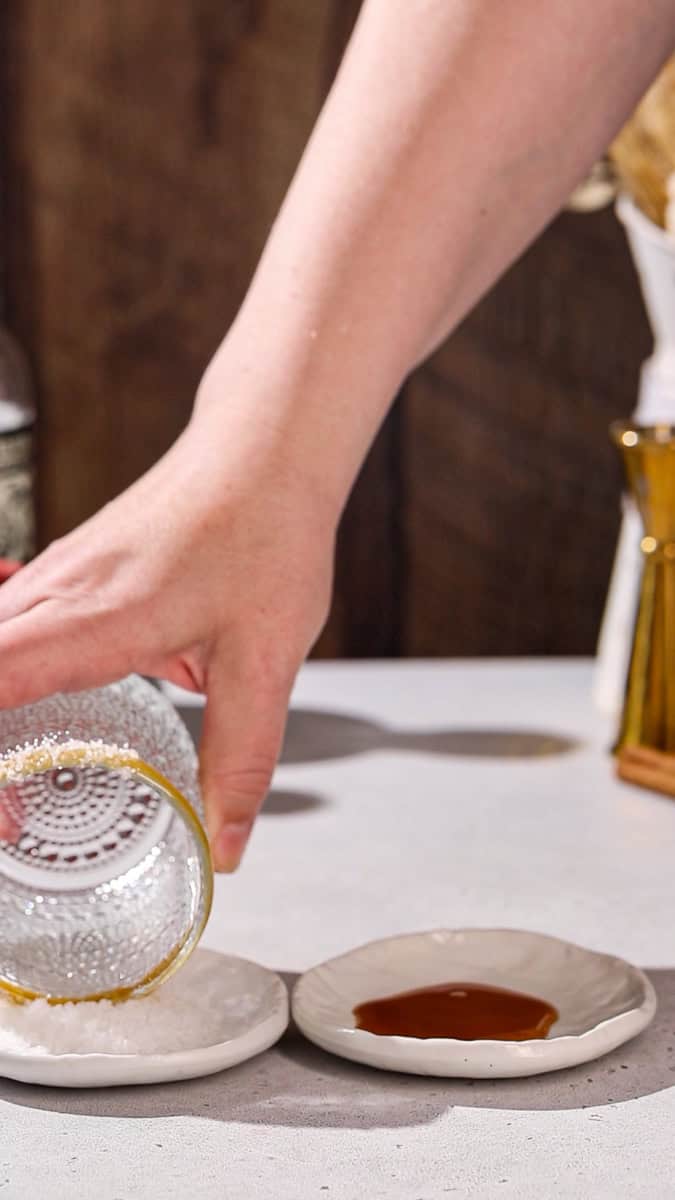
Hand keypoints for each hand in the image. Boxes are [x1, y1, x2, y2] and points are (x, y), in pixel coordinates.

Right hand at [0, 398, 335, 870]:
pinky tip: (42, 712)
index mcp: (93, 619)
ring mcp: (52, 578)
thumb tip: (230, 839)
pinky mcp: (66, 575)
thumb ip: (242, 757)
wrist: (264, 451)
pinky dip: (8, 683)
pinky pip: (5, 631)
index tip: (12, 817)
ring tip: (27, 783)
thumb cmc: (266, 535)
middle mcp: (55, 595)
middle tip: (19, 818)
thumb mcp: (265, 661)